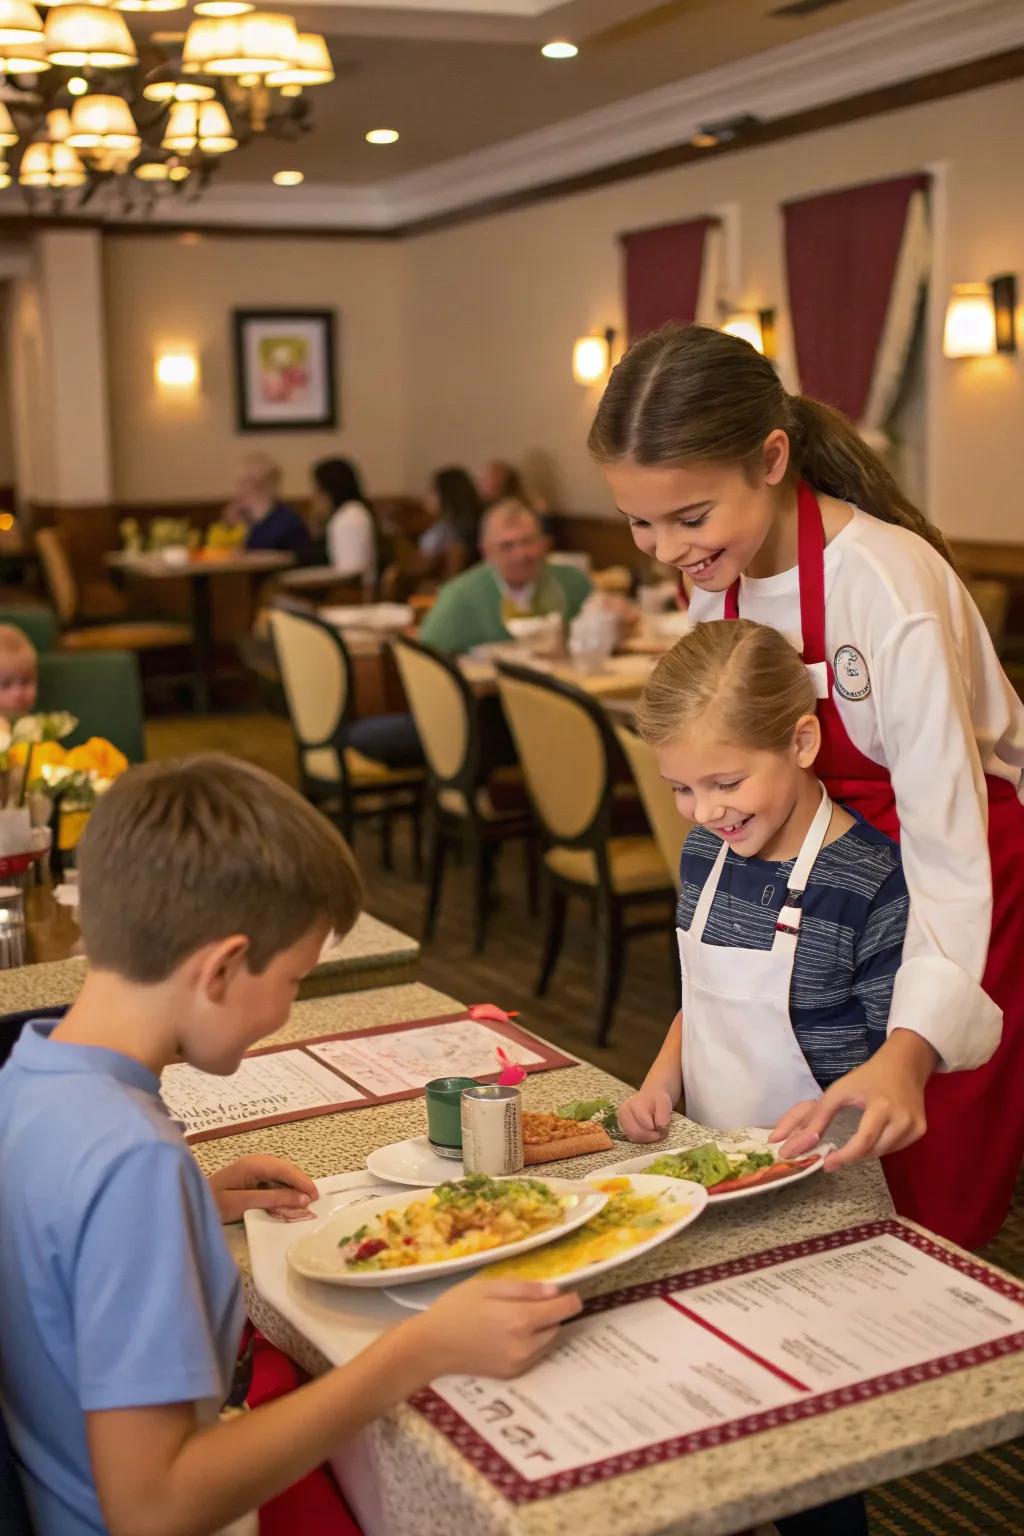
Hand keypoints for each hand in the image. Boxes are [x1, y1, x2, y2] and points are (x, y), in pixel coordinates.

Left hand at [208, 1155, 317, 1223]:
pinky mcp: (249, 1176)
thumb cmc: (213, 1204)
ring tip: (304, 1202)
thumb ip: (273, 1200)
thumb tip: (303, 1199)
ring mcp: (251, 1167)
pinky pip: (272, 1180)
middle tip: (314, 1200)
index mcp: (252, 1164)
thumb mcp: (244, 1204)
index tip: (315, 1197)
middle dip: (300, 1183)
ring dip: (292, 1187)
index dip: (302, 1182)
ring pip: (280, 1174)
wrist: (189, 1202)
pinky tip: (286, 1201)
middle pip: (285, 1168)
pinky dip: (282, 1190)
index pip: (284, 1169)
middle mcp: (254, 1161)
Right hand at [407, 1278, 581, 1380]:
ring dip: (541, 1329)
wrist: (430, 1346)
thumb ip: (524, 1288)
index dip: (569, 1298)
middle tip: (526, 1302)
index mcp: (522, 1320)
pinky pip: (534, 1355)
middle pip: (556, 1326)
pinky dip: (530, 1343)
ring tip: (513, 1318)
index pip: (564, 1310)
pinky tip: (506, 1334)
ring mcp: (520, 1364)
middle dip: (549, 1313)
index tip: (565, 1292)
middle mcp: (526, 1346)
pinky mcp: (511, 1375)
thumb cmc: (456, 1308)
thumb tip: (556, 1291)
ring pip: (547, 1342)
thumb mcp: (488, 1286)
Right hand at [619, 1085, 674, 1142]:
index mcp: (634, 1104)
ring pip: (634, 1138)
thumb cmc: (656, 1100)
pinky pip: (633, 1139)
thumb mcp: (664, 1102)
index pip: (646, 1124)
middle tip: (659, 1132)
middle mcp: (624, 1113)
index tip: (663, 1126)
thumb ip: (663, 1113)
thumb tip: (660, 1127)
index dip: (657, 1128)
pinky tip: (648, 1132)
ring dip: (647, 1138)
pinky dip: (643, 1139)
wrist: (649, 1098)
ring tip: (654, 1130)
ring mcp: (622, 1122)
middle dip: (651, 1136)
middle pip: (637, 1133)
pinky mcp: (623, 1128)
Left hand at [771, 1031, 937, 1169]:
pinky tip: (875, 1134)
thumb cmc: (867, 1078)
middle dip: (850, 1156)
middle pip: (873, 1150)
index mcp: (880, 1105)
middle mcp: (902, 1117)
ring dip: (864, 1152)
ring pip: (883, 1152)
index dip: (844, 1156)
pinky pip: (895, 1148)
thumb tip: (788, 1145)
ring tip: (854, 1140)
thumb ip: (815, 1118)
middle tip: (834, 1157)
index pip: (863, 1141)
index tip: (826, 1165)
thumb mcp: (838, 1091)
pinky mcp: (921, 1130)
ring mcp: (914, 1125)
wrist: (904, 1065)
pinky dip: (880, 1147)